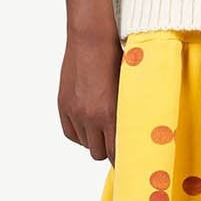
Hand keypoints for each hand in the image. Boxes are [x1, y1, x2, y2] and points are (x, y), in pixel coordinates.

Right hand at [58, 28, 121, 162]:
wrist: (91, 39)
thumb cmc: (117, 58)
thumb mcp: (130, 88)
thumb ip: (130, 112)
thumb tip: (138, 131)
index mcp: (111, 114)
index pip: (117, 152)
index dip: (124, 159)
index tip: (131, 161)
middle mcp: (91, 116)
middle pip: (100, 153)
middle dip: (109, 150)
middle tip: (117, 142)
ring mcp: (75, 111)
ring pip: (86, 144)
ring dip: (94, 140)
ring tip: (104, 129)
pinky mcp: (63, 105)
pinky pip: (71, 134)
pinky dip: (79, 133)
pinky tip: (89, 125)